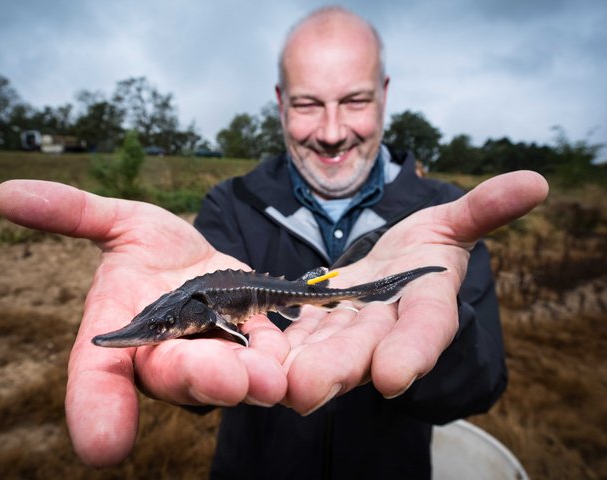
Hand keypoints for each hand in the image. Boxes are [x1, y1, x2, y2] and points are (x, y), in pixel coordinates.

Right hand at [0, 181, 289, 466]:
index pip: (100, 376)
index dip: (97, 410)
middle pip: (176, 376)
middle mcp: (166, 356)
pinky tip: (292, 369)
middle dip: (198, 378)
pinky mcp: (256, 344)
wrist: (203, 261)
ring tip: (269, 378)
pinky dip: (279, 364)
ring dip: (247, 380)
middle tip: (224, 380)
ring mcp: (214, 354)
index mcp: (123, 334)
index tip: (104, 445)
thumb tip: (8, 192)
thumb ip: (74, 213)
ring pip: (227, 375)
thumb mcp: (119, 224)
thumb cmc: (152, 250)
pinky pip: (267, 357)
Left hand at [279, 171, 547, 413]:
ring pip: (325, 347)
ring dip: (300, 364)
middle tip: (308, 388)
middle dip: (338, 368)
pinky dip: (279, 343)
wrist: (394, 264)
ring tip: (272, 379)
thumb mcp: (453, 223)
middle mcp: (387, 326)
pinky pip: (298, 333)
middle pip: (365, 348)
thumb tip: (533, 182)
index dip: (413, 351)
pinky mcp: (317, 320)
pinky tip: (255, 352)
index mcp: (426, 305)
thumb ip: (484, 209)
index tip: (393, 376)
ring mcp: (349, 327)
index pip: (426, 330)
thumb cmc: (427, 246)